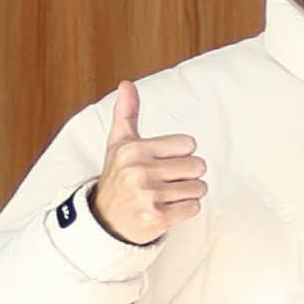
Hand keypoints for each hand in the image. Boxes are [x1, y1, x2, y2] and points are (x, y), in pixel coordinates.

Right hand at [85, 82, 204, 244]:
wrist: (104, 219)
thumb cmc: (119, 177)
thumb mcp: (119, 144)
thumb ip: (127, 114)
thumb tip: (126, 84)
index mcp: (133, 149)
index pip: (189, 144)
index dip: (181, 154)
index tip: (161, 162)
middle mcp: (138, 170)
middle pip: (198, 166)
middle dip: (187, 175)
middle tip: (164, 182)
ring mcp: (147, 195)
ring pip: (199, 188)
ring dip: (187, 194)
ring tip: (164, 196)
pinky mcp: (156, 217)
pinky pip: (194, 208)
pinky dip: (184, 210)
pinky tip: (165, 209)